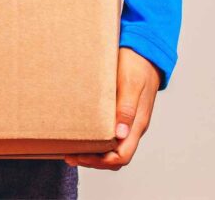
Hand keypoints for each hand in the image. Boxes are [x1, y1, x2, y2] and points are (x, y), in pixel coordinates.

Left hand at [64, 47, 160, 170]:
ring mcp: (128, 121)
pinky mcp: (122, 114)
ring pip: (113, 148)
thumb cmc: (137, 66)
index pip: (122, 156)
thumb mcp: (130, 85)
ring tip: (72, 150)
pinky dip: (97, 140)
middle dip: (94, 161)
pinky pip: (111, 135)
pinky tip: (83, 134)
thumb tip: (120, 134)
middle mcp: (133, 127)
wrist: (144, 53)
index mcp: (137, 124)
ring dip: (94, 153)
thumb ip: (126, 109)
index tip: (79, 156)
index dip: (100, 161)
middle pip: (116, 156)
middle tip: (69, 156)